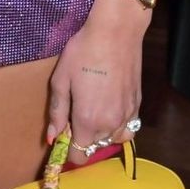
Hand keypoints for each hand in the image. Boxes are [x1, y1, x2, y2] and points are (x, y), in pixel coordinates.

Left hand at [46, 0, 146, 150]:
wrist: (116, 32)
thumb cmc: (83, 52)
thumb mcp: (61, 80)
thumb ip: (57, 113)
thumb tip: (52, 138)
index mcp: (87, 120)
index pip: (79, 155)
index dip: (69, 149)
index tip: (64, 135)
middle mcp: (109, 124)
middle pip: (95, 148)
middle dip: (83, 139)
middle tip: (76, 115)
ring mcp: (127, 116)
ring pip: (112, 140)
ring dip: (101, 134)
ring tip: (94, 113)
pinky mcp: (137, 105)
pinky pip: (128, 129)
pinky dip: (118, 127)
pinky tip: (109, 109)